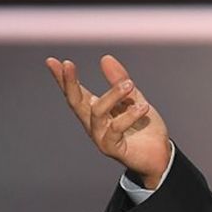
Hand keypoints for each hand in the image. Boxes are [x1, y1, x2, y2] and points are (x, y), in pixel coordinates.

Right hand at [45, 54, 170, 186]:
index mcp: (96, 110)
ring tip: (130, 85)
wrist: (159, 153)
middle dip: (69, 83)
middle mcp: (93, 123)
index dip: (64, 78)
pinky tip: (143, 106)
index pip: (76, 92)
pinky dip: (129, 116)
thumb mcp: (133, 98)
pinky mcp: (112, 148)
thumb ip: (120, 81)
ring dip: (113, 95)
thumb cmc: (143, 127)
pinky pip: (115, 129)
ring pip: (97, 112)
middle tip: (68, 64)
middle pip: (75, 101)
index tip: (52, 61)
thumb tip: (105, 58)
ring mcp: (100, 136)